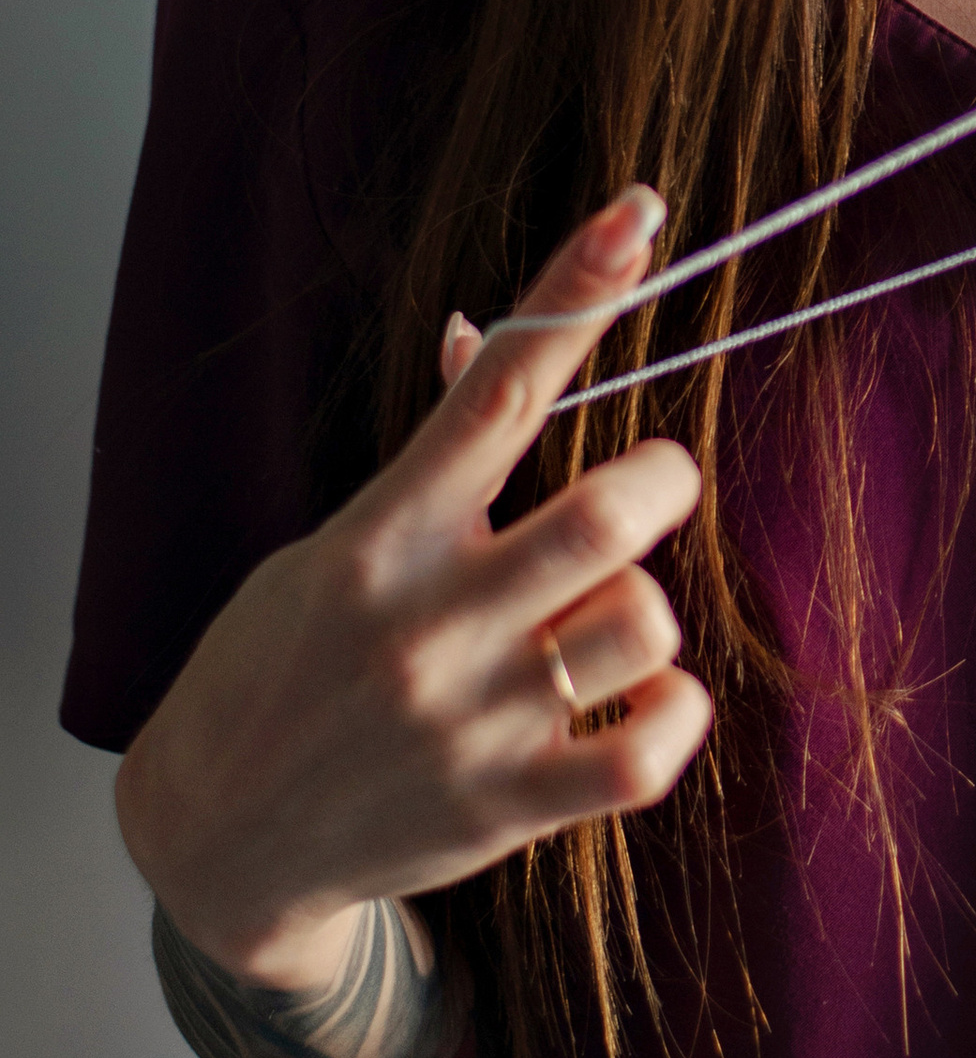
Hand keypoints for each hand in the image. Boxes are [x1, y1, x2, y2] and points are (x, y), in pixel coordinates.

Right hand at [114, 187, 712, 990]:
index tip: (635, 218)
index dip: (576, 294)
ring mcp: (470, 720)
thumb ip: (432, 458)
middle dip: (663, 478)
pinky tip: (640, 702)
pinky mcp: (507, 807)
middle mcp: (428, 621)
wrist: (220, 839)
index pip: (496, 389)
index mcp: (382, 535)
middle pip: (608, 516)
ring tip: (607, 620)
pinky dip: (673, 713)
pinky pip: (650, 750)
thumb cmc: (287, 664)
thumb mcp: (336, 545)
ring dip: (650, 607)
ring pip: (643, 623)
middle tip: (652, 485)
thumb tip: (484, 329)